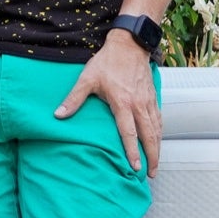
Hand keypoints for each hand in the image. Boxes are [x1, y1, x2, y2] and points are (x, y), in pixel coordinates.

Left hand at [55, 33, 160, 173]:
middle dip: (151, 156)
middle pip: (149, 136)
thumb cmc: (107, 62)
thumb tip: (58, 115)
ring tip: (156, 163)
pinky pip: (159, 119)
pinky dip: (160, 133)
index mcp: (123, 103)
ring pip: (157, 129)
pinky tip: (158, 141)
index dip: (132, 151)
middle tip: (150, 173)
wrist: (129, 44)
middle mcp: (139, 105)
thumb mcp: (87, 79)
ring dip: (157, 147)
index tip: (135, 167)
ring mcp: (148, 101)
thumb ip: (74, 98)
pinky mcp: (153, 97)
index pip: (129, 132)